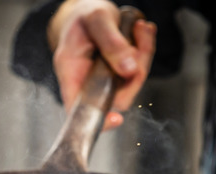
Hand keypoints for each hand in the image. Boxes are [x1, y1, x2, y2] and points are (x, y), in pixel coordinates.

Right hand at [48, 0, 155, 129]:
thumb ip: (111, 43)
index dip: (96, 117)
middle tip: (139, 42)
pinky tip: (141, 31)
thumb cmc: (84, 16)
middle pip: (115, 96)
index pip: (78, 106)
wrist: (88, 11)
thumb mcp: (96, 19)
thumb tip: (128, 70)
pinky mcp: (118, 75)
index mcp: (70, 70)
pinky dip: (145, 51)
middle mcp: (86, 81)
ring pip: (130, 84)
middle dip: (136, 73)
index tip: (115, 119)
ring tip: (141, 29)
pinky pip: (137, 72)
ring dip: (144, 56)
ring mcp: (103, 80)